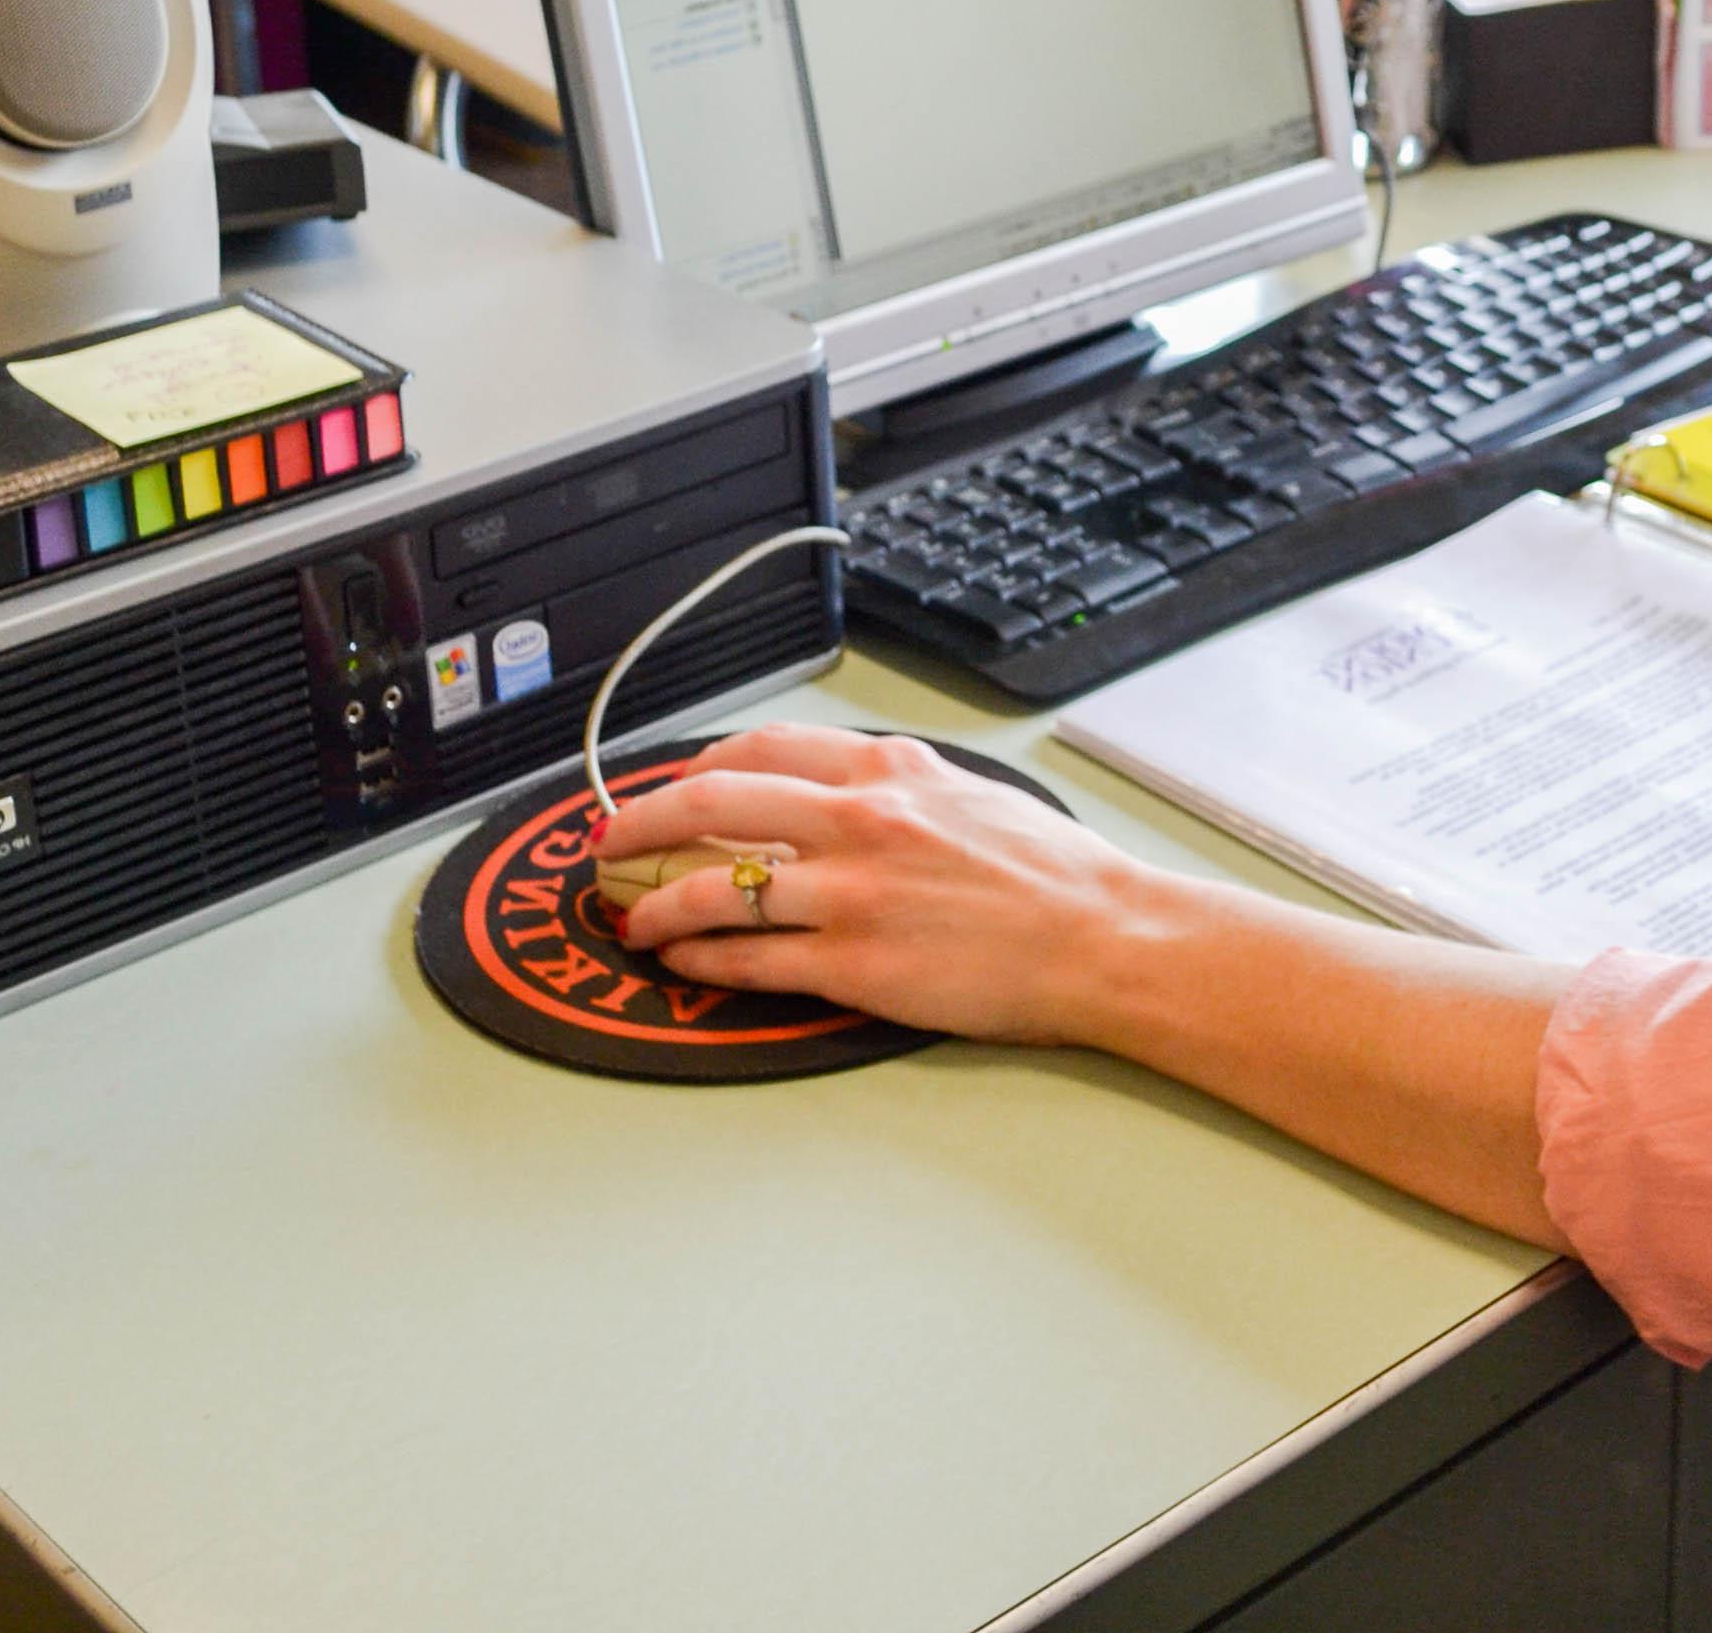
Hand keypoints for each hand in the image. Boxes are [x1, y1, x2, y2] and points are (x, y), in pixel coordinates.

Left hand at [604, 721, 1166, 1046]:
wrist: (1102, 937)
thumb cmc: (1054, 877)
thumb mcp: (971, 795)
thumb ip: (899, 787)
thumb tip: (843, 793)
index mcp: (890, 772)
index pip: (764, 748)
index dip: (697, 767)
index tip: (672, 786)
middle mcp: (860, 820)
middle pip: (714, 803)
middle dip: (641, 823)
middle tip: (610, 844)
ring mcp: (851, 893)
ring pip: (714, 887)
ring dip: (655, 903)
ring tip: (631, 919)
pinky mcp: (853, 964)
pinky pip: (748, 959)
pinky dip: (699, 958)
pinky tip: (680, 959)